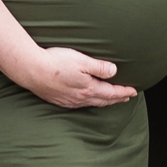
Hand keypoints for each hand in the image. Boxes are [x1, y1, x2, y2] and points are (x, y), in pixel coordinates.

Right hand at [22, 47, 138, 108]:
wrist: (32, 70)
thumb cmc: (56, 63)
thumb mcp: (82, 61)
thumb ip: (99, 67)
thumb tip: (114, 71)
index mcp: (88, 88)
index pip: (111, 92)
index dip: (123, 92)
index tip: (133, 91)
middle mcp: (80, 98)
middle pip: (103, 100)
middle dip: (116, 99)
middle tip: (126, 97)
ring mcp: (69, 101)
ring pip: (92, 104)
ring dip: (103, 102)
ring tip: (110, 100)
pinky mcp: (59, 100)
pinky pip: (79, 105)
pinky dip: (89, 103)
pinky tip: (86, 101)